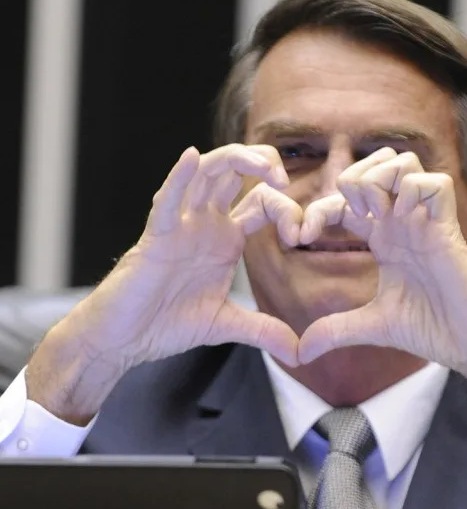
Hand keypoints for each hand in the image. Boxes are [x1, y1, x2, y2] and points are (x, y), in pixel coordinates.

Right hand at [27, 144, 301, 421]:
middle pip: (235, 173)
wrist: (124, 341)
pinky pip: (167, 201)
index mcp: (226, 238)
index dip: (286, 210)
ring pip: (205, 174)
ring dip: (235, 160)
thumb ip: (263, 331)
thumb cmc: (167, 325)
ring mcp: (181, 227)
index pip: (262, 203)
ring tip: (263, 166)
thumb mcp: (226, 325)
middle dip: (263, 164)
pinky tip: (191, 157)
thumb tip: (298, 351)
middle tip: (285, 181)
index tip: (300, 236)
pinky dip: (179, 178)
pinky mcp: (156, 238)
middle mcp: (206, 224)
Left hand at [297, 147, 466, 380]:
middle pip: (374, 165)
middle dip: (350, 180)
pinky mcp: (449, 227)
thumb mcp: (372, 325)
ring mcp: (425, 221)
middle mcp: (402, 222)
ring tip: (376, 213)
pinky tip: (404, 219)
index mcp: (383, 237)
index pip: (344, 200)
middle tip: (348, 215)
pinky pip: (433, 183)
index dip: (317, 210)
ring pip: (403, 163)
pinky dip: (413, 191)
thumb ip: (335, 330)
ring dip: (379, 179)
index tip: (299, 236)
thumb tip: (300, 353)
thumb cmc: (432, 330)